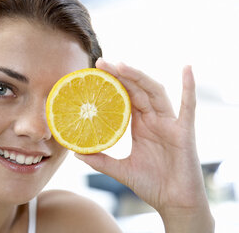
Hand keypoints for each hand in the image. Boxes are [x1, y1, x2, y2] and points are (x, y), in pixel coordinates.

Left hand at [75, 59, 213, 231]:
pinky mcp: (184, 132)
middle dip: (121, 75)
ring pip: (154, 93)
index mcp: (140, 126)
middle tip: (101, 62)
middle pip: (137, 90)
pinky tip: (187, 69)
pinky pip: (189, 107)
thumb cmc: (151, 185)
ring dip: (139, 77)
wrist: (174, 203)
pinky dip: (189, 87)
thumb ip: (100, 161)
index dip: (112, 84)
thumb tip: (76, 152)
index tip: (95, 72)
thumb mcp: (121, 170)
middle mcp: (154, 120)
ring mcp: (169, 124)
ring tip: (121, 65)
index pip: (125, 98)